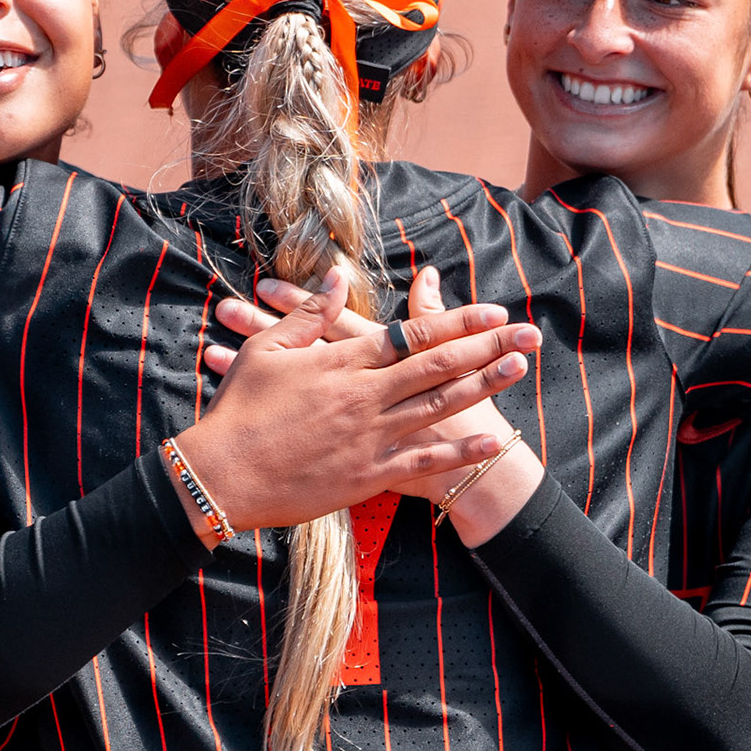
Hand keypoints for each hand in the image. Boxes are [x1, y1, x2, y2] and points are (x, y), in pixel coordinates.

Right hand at [168, 266, 539, 546]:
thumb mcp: (266, 351)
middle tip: (527, 334)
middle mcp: (366, 395)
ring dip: (485, 387)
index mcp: (343, 362)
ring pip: (440, 405)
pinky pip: (424, 458)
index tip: (493, 309)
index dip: (458, 321)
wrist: (223, 475)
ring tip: (519, 370)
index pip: (412, 333)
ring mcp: (371, 436)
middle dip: (488, 346)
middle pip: (439, 364)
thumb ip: (308, 314)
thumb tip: (335, 275)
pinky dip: (460, 449)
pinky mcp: (369, 473)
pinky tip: (492, 440)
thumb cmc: (239, 410)